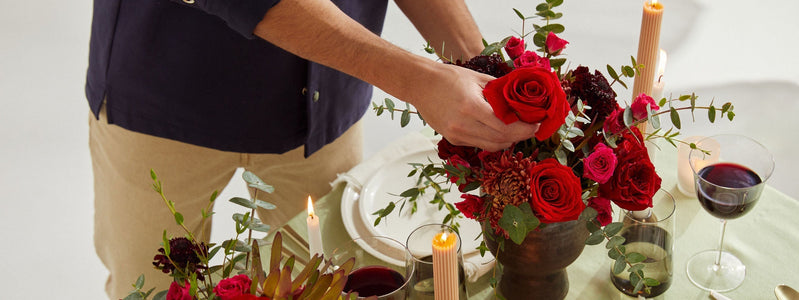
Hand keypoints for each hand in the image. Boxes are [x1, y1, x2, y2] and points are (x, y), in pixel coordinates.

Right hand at [410, 64, 538, 151]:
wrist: (419, 84)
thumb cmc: (448, 77)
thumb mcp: (478, 78)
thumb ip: (500, 90)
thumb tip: (524, 98)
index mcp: (471, 107)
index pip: (506, 127)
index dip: (525, 129)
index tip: (537, 124)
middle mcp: (463, 125)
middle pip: (501, 140)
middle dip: (520, 136)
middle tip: (531, 127)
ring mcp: (456, 134)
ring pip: (491, 146)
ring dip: (507, 140)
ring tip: (517, 129)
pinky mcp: (452, 139)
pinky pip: (479, 143)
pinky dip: (492, 139)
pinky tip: (497, 129)